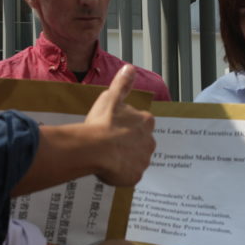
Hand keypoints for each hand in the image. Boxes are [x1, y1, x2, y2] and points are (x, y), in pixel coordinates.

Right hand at [84, 65, 155, 185]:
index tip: (115, 128)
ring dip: (124, 159)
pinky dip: (121, 174)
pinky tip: (108, 169)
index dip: (128, 126)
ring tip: (107, 157)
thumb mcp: (111, 97)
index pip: (142, 124)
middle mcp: (150, 142)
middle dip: (128, 144)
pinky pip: (129, 175)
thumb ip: (122, 83)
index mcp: (146, 122)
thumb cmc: (102, 122)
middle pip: (140, 143)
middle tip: (110, 143)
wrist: (94, 148)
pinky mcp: (135, 176)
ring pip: (135, 160)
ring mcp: (143, 161)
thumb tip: (130, 68)